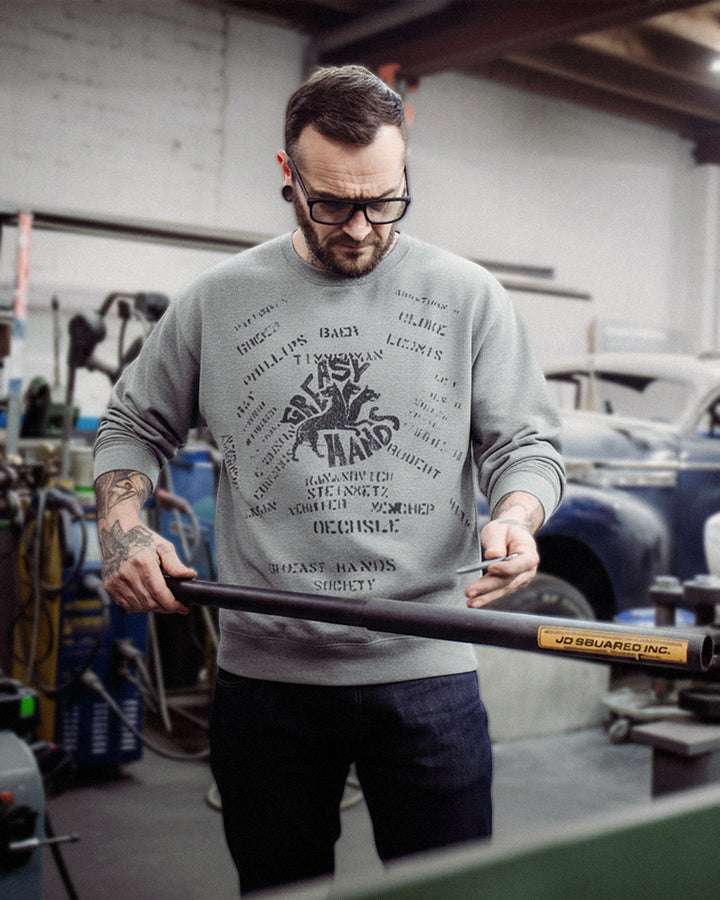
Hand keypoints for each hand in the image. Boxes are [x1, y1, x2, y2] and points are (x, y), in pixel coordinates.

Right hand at [95, 470, 195, 613]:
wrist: (117, 533)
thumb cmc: (143, 540)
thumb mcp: (163, 547)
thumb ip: (175, 564)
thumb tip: (190, 576)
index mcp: (143, 563)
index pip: (160, 593)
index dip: (173, 604)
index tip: (184, 607)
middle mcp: (127, 574)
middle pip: (150, 602)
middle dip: (166, 607)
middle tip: (177, 605)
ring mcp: (116, 581)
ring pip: (139, 606)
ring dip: (154, 608)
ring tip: (163, 602)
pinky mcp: (109, 586)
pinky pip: (127, 605)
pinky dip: (140, 606)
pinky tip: (149, 599)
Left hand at [465, 490, 543, 608]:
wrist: (511, 534)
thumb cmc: (505, 531)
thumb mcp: (499, 530)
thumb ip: (496, 543)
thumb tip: (492, 556)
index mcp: (529, 554)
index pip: (519, 564)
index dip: (505, 568)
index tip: (490, 567)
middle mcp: (528, 570)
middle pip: (508, 580)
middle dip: (488, 587)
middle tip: (470, 591)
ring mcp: (521, 580)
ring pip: (503, 590)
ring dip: (485, 597)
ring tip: (470, 602)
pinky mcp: (511, 585)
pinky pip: (499, 591)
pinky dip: (487, 597)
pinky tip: (474, 602)